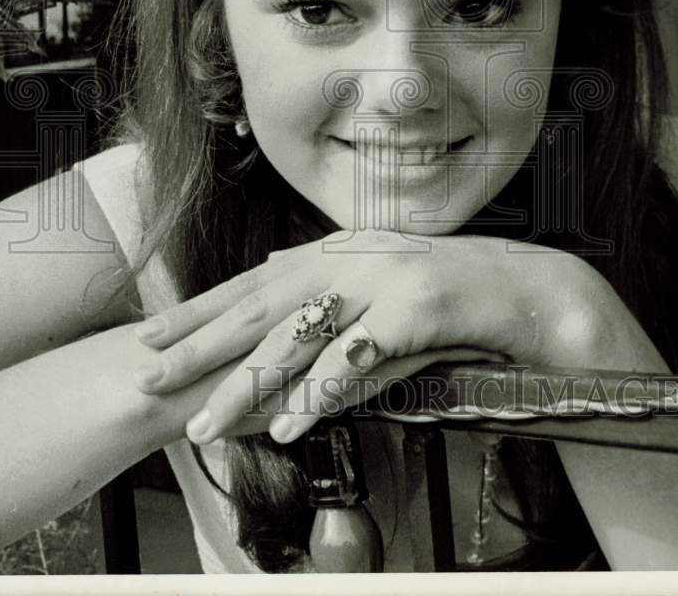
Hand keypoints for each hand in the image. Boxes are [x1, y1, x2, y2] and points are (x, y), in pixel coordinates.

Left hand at [132, 229, 659, 443]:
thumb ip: (328, 293)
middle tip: (150, 376)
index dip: (201, 308)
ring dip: (248, 383)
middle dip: (201, 344)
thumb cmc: (450, 294)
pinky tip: (291, 423)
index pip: (254, 282)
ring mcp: (382, 280)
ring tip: (207, 423)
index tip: (153, 335)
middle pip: (262, 306)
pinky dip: (322, 391)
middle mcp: (351, 259)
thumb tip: (273, 292)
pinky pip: (358, 357)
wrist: (527, 288)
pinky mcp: (415, 309)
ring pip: (300, 336)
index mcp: (337, 253)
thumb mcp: (382, 283)